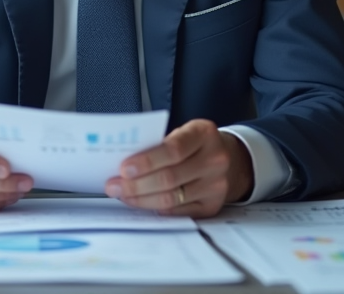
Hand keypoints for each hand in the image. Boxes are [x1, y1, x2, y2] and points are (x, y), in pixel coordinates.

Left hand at [103, 119, 252, 217]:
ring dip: (141, 199)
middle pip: (170, 177)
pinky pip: (178, 212)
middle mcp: (215, 159)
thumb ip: (159, 143)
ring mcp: (216, 185)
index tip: (123, 168)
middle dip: (136, 184)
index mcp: (204, 134)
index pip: (173, 149)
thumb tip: (123, 163)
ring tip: (122, 195)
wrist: (230, 159)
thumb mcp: (184, 132)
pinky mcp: (212, 206)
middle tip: (113, 185)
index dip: (147, 161)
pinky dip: (155, 208)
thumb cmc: (196, 144)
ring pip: (171, 198)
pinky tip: (141, 203)